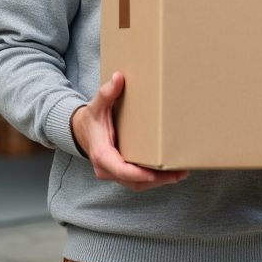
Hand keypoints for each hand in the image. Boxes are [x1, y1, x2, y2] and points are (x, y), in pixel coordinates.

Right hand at [71, 72, 189, 191]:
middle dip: (156, 180)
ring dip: (158, 181)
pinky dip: (153, 179)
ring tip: (180, 174)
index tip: (153, 174)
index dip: (137, 174)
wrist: (81, 131)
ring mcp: (113, 173)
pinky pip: (137, 181)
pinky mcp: (120, 173)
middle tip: (178, 173)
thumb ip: (107, 93)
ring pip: (137, 184)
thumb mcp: (97, 105)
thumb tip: (118, 78)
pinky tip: (170, 173)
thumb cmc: (91, 119)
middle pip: (133, 181)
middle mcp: (106, 168)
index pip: (120, 169)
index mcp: (101, 154)